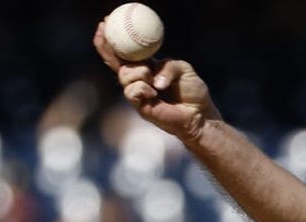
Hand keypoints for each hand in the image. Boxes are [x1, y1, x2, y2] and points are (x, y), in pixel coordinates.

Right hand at [93, 20, 219, 142]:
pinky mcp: (141, 107)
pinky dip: (140, 88)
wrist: (201, 113)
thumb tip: (153, 79)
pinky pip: (131, 92)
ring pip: (124, 76)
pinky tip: (153, 91)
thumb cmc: (192, 90)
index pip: (125, 52)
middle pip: (117, 62)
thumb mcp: (182, 69)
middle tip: (105, 34)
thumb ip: (167, 66)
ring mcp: (138, 93)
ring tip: (150, 76)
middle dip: (109, 49)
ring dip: (137, 72)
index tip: (104, 24)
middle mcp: (139, 78)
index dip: (112, 40)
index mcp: (147, 66)